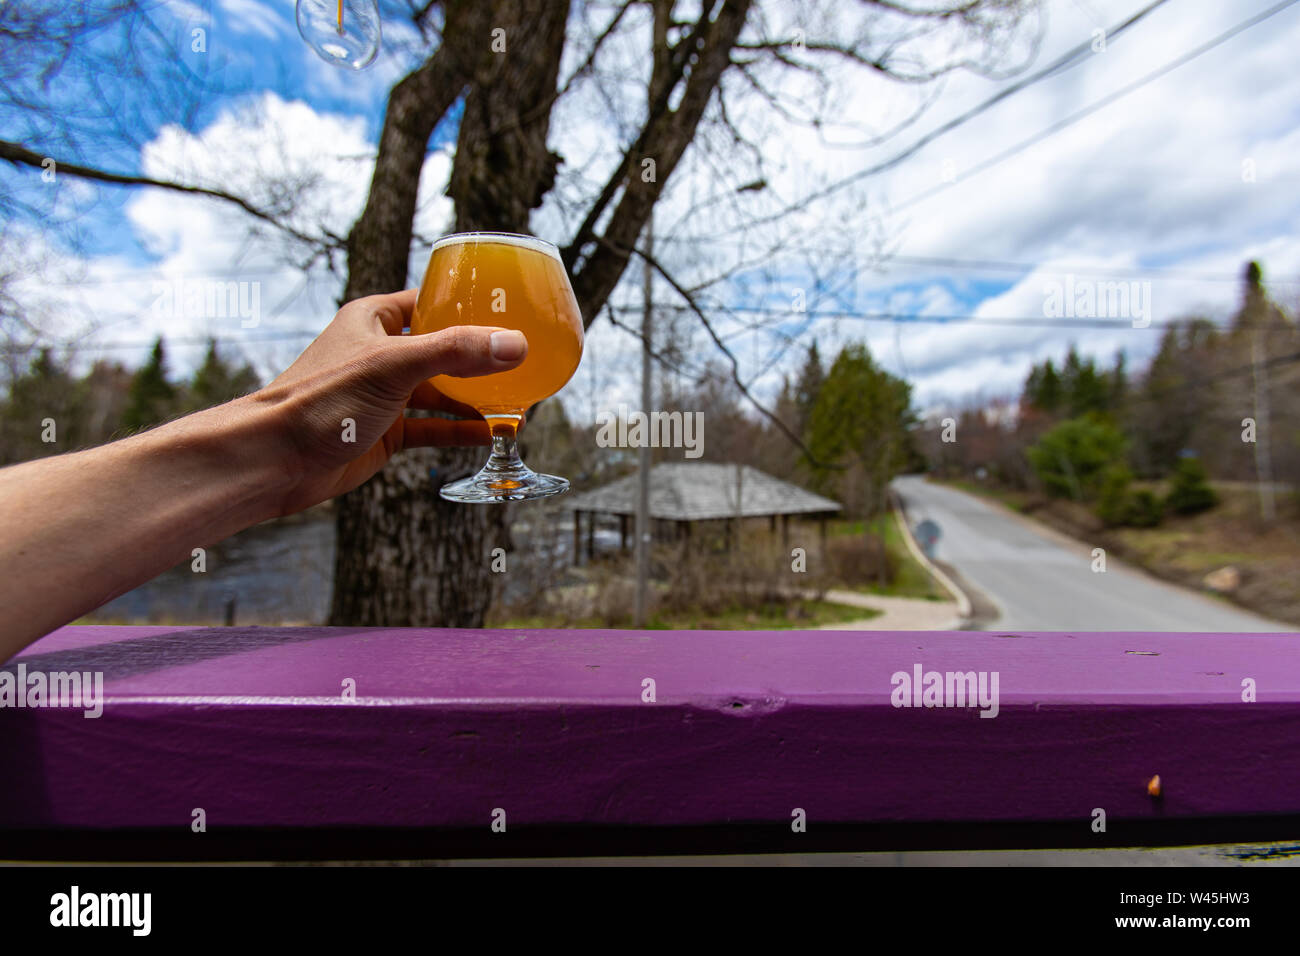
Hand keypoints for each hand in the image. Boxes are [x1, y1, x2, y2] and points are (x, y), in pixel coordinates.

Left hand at [254, 288, 526, 516]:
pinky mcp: (385, 432)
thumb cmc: (319, 400)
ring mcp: (383, 394)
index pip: (429, 300)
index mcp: (374, 318)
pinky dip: (459, 429)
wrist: (275, 460)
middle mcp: (380, 353)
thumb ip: (455, 352)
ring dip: (474, 395)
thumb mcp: (393, 366)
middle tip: (521, 358)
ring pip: (440, 389)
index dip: (466, 303)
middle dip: (479, 355)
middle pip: (441, 347)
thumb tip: (514, 345)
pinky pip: (432, 426)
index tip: (507, 309)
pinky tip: (490, 432)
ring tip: (516, 397)